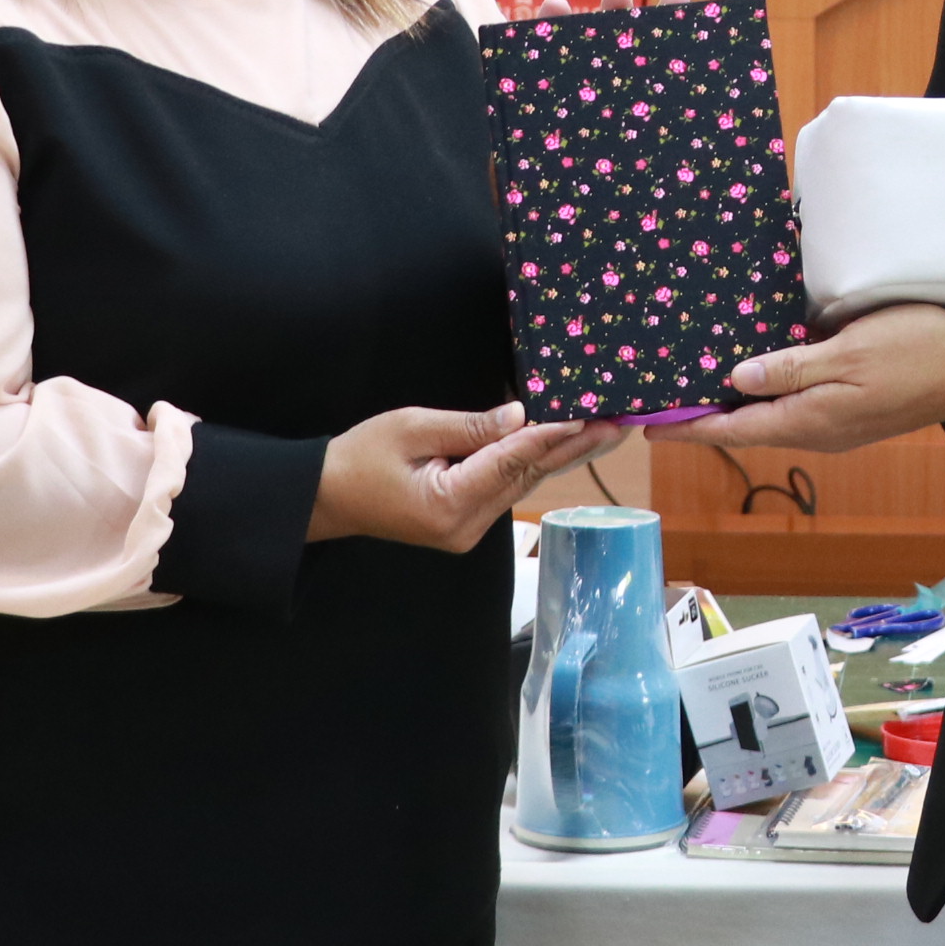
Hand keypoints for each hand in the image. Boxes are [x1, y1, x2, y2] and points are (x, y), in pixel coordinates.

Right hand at [311, 403, 632, 551]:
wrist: (325, 498)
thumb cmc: (358, 459)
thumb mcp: (410, 428)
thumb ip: (468, 425)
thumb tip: (519, 416)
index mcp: (448, 505)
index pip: (510, 462)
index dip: (550, 436)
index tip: (587, 417)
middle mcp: (466, 526)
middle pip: (528, 478)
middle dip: (574, 447)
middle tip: (618, 423)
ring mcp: (468, 529)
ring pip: (523, 484)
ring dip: (562, 455)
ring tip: (605, 430)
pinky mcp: (466, 522)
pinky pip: (507, 487)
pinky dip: (534, 463)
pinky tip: (564, 444)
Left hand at [682, 305, 944, 455]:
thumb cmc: (916, 351)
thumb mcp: (850, 352)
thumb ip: (792, 368)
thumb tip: (736, 381)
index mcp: (811, 419)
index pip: (736, 429)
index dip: (691, 427)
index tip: (651, 425)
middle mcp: (818, 430)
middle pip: (748, 428)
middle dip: (705, 418)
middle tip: (663, 402)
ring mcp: (837, 424)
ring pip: (771, 419)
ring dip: (734, 408)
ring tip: (698, 390)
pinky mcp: (852, 413)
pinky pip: (795, 409)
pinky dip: (766, 398)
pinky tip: (756, 378)